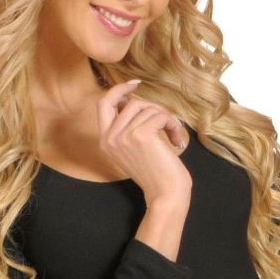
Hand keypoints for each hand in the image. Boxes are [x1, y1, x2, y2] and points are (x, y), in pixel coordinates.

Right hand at [96, 81, 191, 208]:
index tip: (134, 84)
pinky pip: (160, 116)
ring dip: (166, 119)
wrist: (166, 195)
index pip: (103, 104)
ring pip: (149, 108)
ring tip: (173, 135)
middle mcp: (110, 137)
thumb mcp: (132, 148)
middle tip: (166, 122)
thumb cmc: (155, 172)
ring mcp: (124, 136)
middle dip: (153, 108)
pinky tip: (176, 140)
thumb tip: (132, 99)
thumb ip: (127, 126)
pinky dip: (172, 124)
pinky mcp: (141, 135)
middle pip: (132, 103)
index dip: (118, 90)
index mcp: (105, 140)